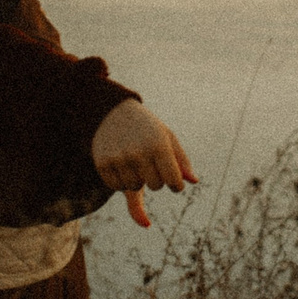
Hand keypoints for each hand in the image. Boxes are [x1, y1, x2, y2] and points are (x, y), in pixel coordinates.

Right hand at [91, 101, 196, 228]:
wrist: (113, 112)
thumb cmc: (147, 128)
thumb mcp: (167, 137)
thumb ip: (181, 161)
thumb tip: (194, 181)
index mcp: (159, 145)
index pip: (173, 180)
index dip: (176, 185)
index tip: (175, 183)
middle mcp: (138, 152)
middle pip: (155, 185)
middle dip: (156, 179)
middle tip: (151, 165)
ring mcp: (119, 159)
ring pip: (134, 186)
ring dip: (137, 179)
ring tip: (135, 163)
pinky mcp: (103, 164)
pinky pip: (116, 186)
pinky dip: (121, 181)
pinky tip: (122, 166)